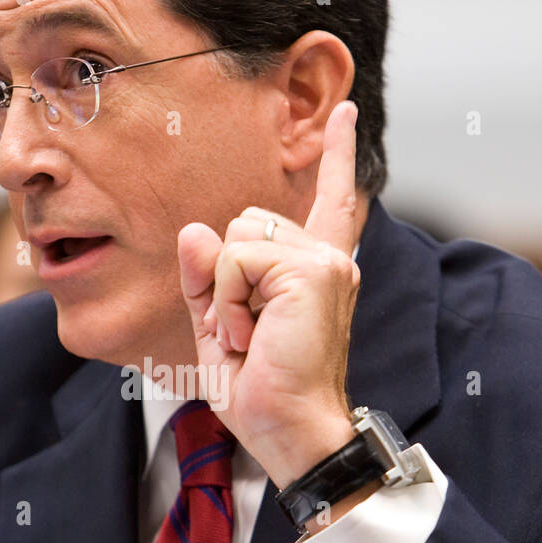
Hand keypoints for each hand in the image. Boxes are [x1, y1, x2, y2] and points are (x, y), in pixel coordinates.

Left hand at [177, 99, 362, 490]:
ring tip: (249, 336)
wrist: (288, 430)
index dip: (338, 157)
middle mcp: (328, 259)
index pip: (330, 203)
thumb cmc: (261, 391)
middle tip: (244, 333)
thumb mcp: (219, 329)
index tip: (346, 112)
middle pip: (244, 224)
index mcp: (315, 271)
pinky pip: (235, 260)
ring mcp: (325, 262)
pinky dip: (227, 302)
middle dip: (224, 279)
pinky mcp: (314, 271)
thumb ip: (206, 280)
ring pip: (236, 240)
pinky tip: (249, 334)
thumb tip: (195, 231)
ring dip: (225, 294)